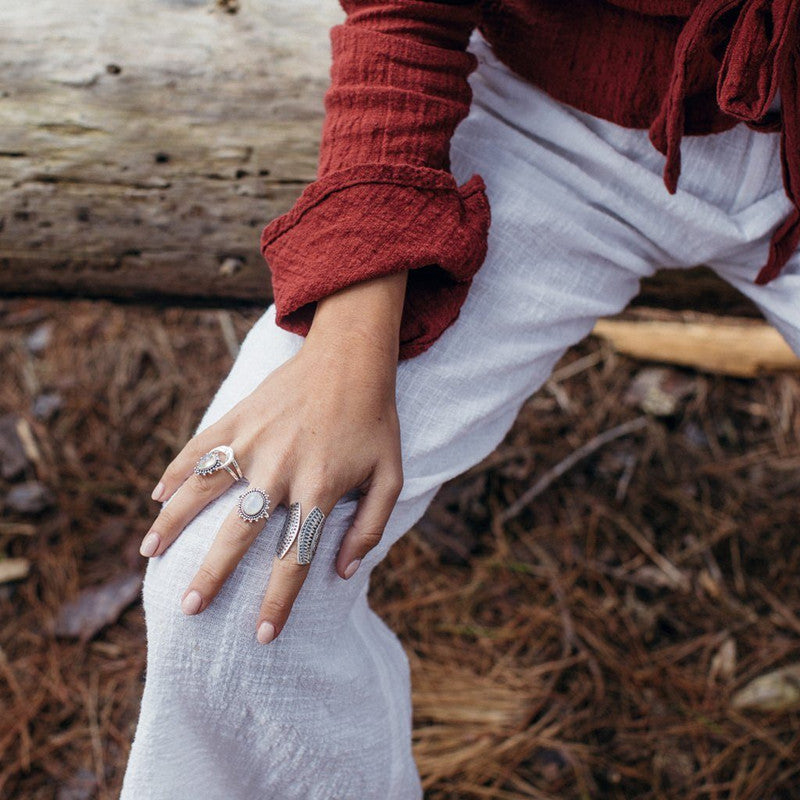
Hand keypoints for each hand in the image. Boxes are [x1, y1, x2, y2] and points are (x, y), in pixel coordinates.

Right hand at [139, 273, 406, 643]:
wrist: (352, 357)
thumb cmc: (376, 420)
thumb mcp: (391, 475)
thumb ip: (371, 527)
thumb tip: (342, 572)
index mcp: (321, 488)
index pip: (295, 558)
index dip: (277, 601)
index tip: (261, 636)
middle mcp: (282, 468)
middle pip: (239, 533)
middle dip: (212, 575)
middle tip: (189, 609)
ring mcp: (255, 440)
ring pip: (204, 489)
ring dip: (173, 523)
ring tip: (150, 554)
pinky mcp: (239, 417)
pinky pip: (200, 448)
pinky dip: (175, 472)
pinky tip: (156, 496)